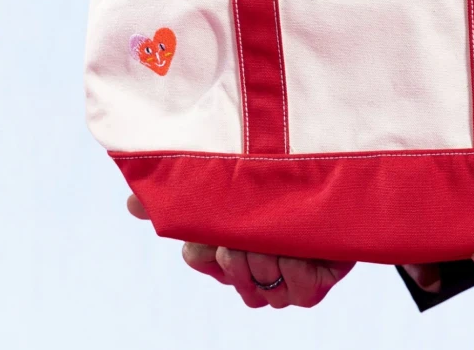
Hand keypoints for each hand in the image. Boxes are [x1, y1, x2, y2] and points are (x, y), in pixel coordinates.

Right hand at [126, 195, 354, 307]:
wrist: (343, 191)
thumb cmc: (281, 188)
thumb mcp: (230, 184)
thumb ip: (184, 193)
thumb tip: (130, 204)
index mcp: (224, 249)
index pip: (198, 254)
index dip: (209, 244)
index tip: (223, 231)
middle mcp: (249, 271)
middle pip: (231, 269)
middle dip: (243, 247)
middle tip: (257, 229)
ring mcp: (279, 284)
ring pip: (263, 282)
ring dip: (273, 254)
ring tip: (285, 234)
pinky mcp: (311, 289)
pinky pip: (297, 290)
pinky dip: (299, 267)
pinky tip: (304, 249)